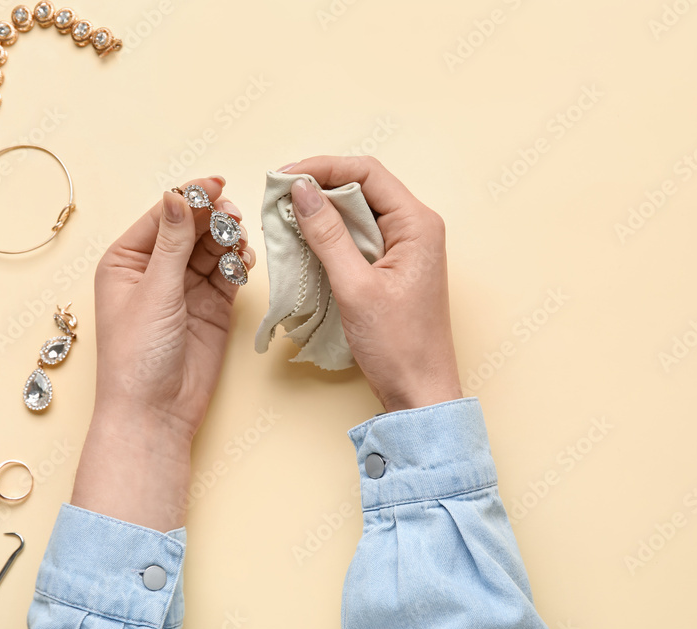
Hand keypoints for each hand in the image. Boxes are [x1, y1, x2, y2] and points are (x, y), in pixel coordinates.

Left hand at [71, 176, 254, 531]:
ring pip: (213, 247)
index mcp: (127, 260)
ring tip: (238, 244)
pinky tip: (242, 261)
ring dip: (228, 239)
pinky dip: (238, 262)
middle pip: (191, 227)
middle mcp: (156, 270)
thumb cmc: (137, 357)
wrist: (155, 411)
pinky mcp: (212, 306)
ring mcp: (185, 287)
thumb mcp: (154, 291)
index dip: (190, 198)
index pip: (164, 215)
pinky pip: (228, 271)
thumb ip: (173, 242)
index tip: (216, 185)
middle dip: (214, 218)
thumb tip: (178, 195)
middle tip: (233, 217)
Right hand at [285, 156, 461, 412]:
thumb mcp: (354, 287)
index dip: (322, 167)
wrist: (420, 392)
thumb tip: (301, 190)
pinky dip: (330, 234)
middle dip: (318, 186)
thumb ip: (327, 234)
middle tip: (277, 196)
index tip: (284, 176)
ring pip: (358, 211)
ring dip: (322, 211)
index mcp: (417, 224)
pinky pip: (359, 236)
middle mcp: (416, 228)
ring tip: (284, 217)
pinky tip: (305, 242)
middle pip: (362, 186)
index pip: (367, 172)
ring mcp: (406, 247)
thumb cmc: (397, 346)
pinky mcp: (393, 266)